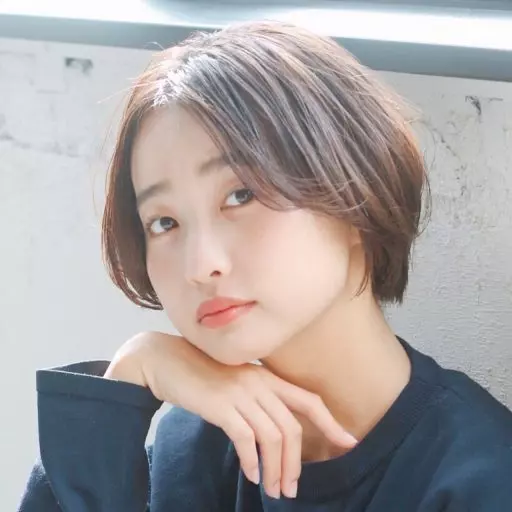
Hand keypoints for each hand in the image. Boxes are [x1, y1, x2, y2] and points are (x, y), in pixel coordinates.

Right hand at [104, 332, 357, 498]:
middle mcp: (259, 382)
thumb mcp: (235, 382)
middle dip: (296, 463)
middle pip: (293, 428)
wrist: (164, 360)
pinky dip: (251, 461)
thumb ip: (255, 400)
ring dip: (276, 470)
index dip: (331, 423)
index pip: (309, 401)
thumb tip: (270, 436)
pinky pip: (246, 439)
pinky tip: (250, 474)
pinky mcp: (221, 405)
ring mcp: (241, 392)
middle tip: (291, 488)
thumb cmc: (199, 373)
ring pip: (273, 437)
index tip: (348, 444)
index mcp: (266, 376)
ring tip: (273, 490)